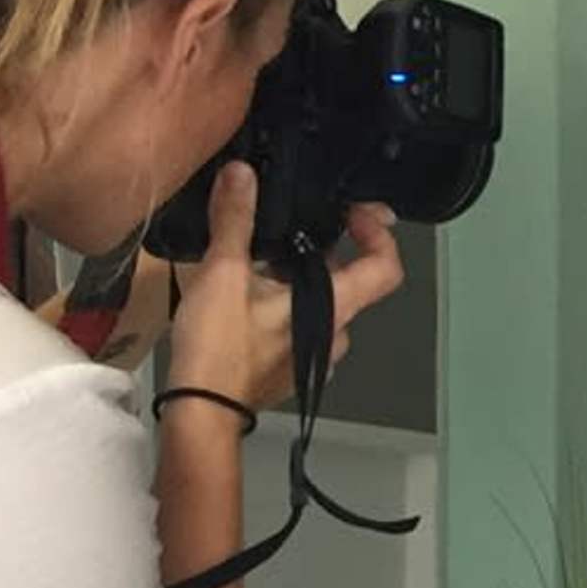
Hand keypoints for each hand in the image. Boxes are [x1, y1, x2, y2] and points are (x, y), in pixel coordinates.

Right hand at [167, 172, 405, 416]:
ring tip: (253, 266)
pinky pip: (298, 330)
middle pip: (344, 283)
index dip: (378, 234)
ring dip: (293, 284)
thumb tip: (242, 175)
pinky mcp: (290, 371)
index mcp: (332, 307)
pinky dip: (281, 310)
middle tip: (282, 232)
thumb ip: (235, 220)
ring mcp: (314, 357)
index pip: (385, 268)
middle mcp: (333, 334)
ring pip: (317, 307)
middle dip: (316, 254)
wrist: (200, 412)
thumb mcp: (223, 273)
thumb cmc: (219, 349)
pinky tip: (244, 303)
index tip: (352, 215)